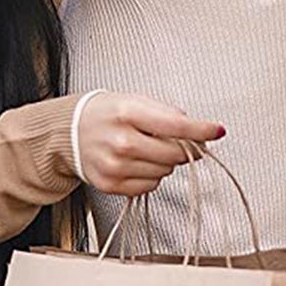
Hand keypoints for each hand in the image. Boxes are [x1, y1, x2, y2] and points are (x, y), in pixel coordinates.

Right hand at [76, 94, 224, 197]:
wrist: (69, 131)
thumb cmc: (104, 113)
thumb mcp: (134, 100)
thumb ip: (167, 113)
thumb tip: (198, 131)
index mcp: (127, 113)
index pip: (177, 125)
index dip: (202, 129)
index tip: (216, 130)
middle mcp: (121, 142)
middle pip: (175, 153)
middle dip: (182, 147)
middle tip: (174, 139)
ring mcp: (115, 166)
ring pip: (165, 172)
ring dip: (164, 161)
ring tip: (145, 148)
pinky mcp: (111, 184)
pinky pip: (149, 186)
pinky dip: (150, 175)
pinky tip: (136, 162)